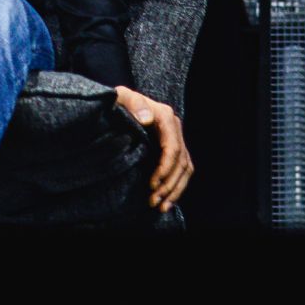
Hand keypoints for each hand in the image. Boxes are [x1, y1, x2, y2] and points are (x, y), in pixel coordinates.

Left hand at [114, 86, 192, 212]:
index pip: (173, 146)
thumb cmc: (119, 102)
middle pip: (181, 161)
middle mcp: (174, 128)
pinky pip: (183, 170)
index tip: (152, 184)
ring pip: (185, 169)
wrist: (120, 104)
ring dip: (175, 190)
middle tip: (153, 201)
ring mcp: (176, 139)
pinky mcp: (173, 150)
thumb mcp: (121, 97)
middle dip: (169, 184)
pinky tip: (167, 201)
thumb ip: (133, 103)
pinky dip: (177, 187)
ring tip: (161, 207)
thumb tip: (146, 118)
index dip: (165, 167)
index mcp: (165, 117)